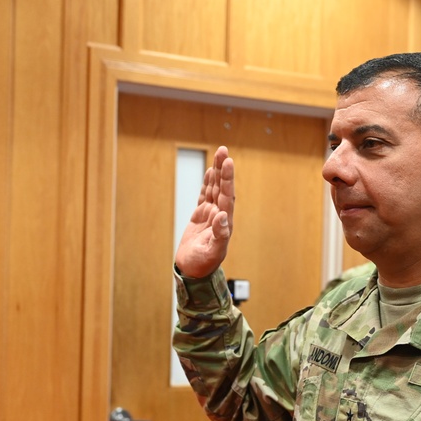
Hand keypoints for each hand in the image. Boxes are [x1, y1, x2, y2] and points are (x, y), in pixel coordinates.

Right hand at [175, 146, 234, 278]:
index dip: (228, 179)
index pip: (227, 196)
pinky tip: (210, 172)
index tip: (228, 163)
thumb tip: (223, 216)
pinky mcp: (201, 216)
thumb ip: (220, 235)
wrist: (192, 270)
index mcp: (225, 223)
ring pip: (214, 189)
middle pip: (222, 188)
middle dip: (223, 169)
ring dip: (217, 172)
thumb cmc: (203, 264)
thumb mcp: (213, 252)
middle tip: (223, 150)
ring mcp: (211, 214)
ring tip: (219, 154)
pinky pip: (205, 196)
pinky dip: (207, 183)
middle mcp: (220, 216)